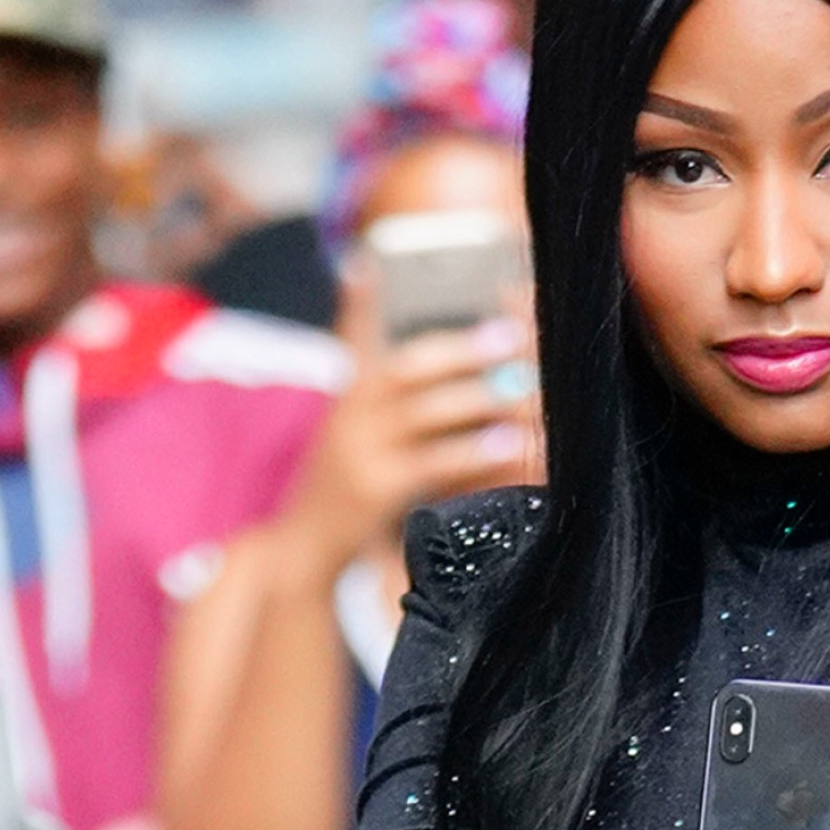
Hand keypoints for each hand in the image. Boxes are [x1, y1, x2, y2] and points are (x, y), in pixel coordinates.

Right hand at [275, 266, 539, 582]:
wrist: (303, 544)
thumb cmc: (346, 477)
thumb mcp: (356, 424)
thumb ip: (389, 385)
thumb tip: (418, 317)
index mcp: (350, 390)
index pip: (362, 331)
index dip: (382, 302)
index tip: (436, 286)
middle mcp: (348, 414)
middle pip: (405, 368)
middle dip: (463, 350)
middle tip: (514, 336)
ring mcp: (357, 451)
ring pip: (422, 413)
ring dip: (480, 398)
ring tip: (527, 389)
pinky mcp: (372, 490)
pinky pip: (432, 464)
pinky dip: (474, 452)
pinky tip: (510, 445)